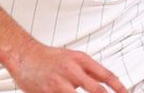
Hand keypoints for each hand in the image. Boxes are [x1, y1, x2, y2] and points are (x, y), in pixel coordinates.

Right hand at [6, 39, 126, 92]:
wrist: (24, 55)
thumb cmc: (50, 58)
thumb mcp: (73, 58)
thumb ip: (89, 71)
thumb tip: (106, 82)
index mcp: (80, 60)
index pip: (105, 74)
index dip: (119, 87)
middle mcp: (72, 70)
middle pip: (96, 90)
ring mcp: (59, 83)